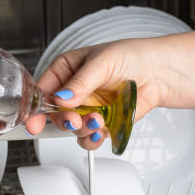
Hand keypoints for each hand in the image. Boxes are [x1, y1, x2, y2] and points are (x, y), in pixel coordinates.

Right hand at [25, 39, 169, 149]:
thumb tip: (62, 98)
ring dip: (82, 129)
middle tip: (74, 120)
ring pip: (72, 128)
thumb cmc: (132, 56)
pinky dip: (93, 139)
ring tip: (97, 121)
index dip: (36, 106)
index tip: (35, 122)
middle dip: (64, 120)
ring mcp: (88, 108)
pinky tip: (101, 131)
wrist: (160, 72)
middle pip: (55, 113)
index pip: (43, 90)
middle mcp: (74, 91)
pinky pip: (90, 137)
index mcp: (67, 70)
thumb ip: (81, 82)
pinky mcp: (102, 123)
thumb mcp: (102, 62)